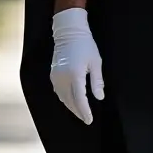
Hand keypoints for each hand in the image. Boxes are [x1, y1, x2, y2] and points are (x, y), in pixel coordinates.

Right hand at [50, 7, 103, 123]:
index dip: (85, 111)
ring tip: (80, 113)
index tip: (90, 120)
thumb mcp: (96, 63)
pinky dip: (65, 99)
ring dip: (71, 107)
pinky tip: (71, 102)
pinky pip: (58, 92)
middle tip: (86, 119)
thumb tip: (99, 98)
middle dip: (78, 112)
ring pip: (63, 98)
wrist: (69, 32)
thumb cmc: (86, 46)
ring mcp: (56, 77)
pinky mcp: (53, 74)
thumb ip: (97, 81)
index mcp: (75, 75)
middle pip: (70, 101)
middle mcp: (63, 78)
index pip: (80, 99)